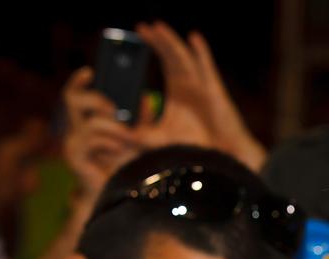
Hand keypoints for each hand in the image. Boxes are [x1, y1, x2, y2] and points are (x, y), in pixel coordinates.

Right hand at [62, 67, 141, 203]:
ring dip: (114, 129)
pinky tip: (120, 151)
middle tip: (115, 108)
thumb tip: (145, 98)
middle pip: (71, 99)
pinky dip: (108, 142)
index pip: (77, 94)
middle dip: (96, 100)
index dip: (79, 80)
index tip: (91, 71)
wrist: (127, 196)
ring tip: (131, 139)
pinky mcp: (74, 156)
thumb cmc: (134, 167)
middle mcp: (78, 129)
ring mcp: (74, 142)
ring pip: (90, 122)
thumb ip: (142, 118)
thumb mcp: (142, 137)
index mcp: (91, 121)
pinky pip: (89, 139)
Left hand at [134, 21, 265, 169]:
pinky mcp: (213, 92)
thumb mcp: (156, 138)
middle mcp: (191, 87)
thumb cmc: (192, 151)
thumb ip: (136, 130)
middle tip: (142, 27)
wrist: (217, 160)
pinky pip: (207, 68)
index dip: (155, 47)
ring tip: (157, 27)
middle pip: (173, 56)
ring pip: (185, 58)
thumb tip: (111, 126)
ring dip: (172, 42)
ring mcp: (203, 87)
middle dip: (159, 40)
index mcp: (179, 94)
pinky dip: (202, 53)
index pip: (166, 63)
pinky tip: (194, 38)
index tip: (139, 34)